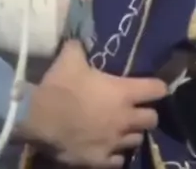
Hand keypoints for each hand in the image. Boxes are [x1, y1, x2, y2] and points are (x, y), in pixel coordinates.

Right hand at [21, 40, 167, 166]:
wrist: (37, 119)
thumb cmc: (59, 86)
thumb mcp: (70, 57)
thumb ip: (81, 46)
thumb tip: (82, 39)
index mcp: (123, 92)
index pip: (156, 89)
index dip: (157, 86)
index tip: (155, 86)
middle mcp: (124, 119)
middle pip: (152, 119)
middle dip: (147, 113)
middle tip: (137, 108)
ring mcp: (113, 143)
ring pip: (137, 140)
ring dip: (132, 133)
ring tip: (122, 128)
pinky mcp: (100, 161)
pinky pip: (118, 161)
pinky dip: (116, 153)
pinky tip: (109, 147)